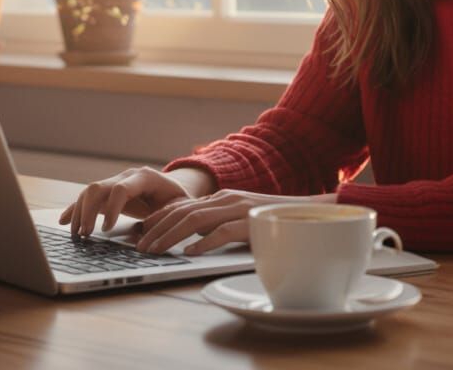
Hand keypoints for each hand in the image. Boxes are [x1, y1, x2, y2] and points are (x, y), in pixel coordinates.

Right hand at [58, 166, 206, 238]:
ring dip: (79, 212)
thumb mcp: (182, 206)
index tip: (107, 229)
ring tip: (77, 235)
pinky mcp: (108, 193)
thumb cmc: (180, 200)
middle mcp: (125, 176)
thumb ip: (170, 214)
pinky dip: (75, 210)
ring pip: (89, 192)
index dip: (111, 209)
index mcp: (144, 177)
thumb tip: (152, 228)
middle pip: (98, 187)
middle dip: (88, 211)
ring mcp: (114, 183)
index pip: (120, 189)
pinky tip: (64, 221)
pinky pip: (87, 199)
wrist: (175, 190)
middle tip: (86, 234)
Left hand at [135, 189, 329, 255]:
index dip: (157, 219)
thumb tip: (191, 240)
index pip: (180, 206)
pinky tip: (188, 254)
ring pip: (194, 220)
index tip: (139, 234)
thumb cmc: (275, 223)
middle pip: (181, 212)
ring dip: (170, 236)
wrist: (313, 214)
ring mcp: (239, 209)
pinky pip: (222, 232)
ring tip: (154, 251)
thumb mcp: (240, 221)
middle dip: (155, 230)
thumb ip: (218, 225)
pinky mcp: (252, 222)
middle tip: (139, 247)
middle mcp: (226, 199)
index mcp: (221, 199)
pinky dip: (202, 243)